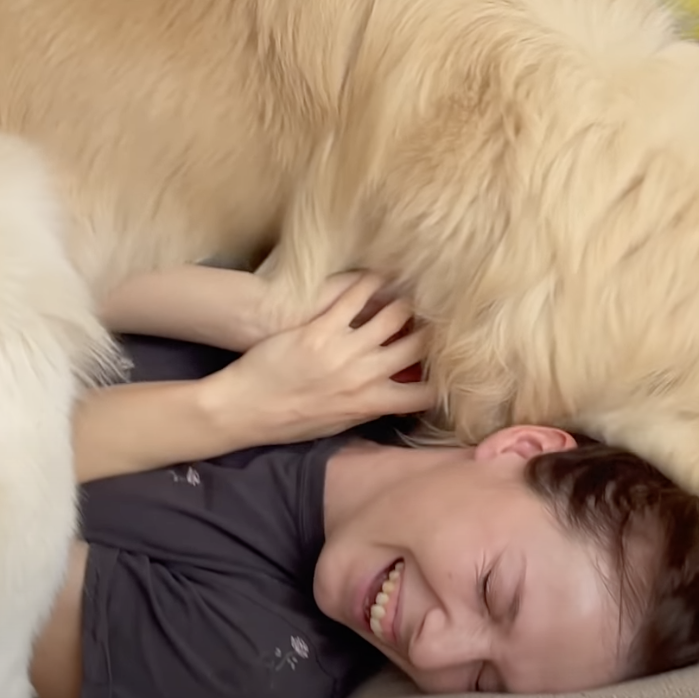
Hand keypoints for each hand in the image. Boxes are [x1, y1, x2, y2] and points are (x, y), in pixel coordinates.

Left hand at [208, 273, 438, 444]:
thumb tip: (392, 398)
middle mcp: (365, 375)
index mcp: (371, 403)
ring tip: (415, 286)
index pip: (426, 393)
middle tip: (442, 310)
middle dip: (434, 328)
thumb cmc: (290, 422)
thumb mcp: (338, 425)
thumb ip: (368, 409)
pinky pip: (354, 298)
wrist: (247, 408)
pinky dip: (370, 283)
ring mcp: (344, 350)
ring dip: (407, 299)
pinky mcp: (320, 329)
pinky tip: (379, 272)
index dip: (446, 376)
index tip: (451, 362)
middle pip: (418, 345)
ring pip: (393, 315)